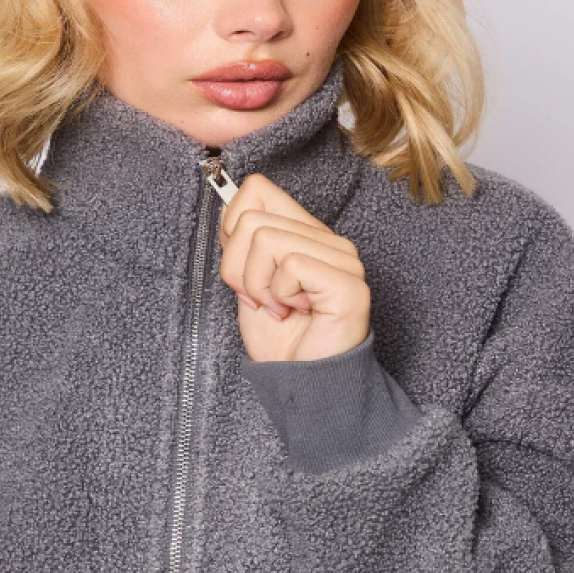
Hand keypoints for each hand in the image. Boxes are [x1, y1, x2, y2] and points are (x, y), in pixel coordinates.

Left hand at [218, 173, 370, 362]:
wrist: (301, 383)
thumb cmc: (278, 336)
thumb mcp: (245, 280)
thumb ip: (239, 241)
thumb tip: (225, 203)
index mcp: (304, 232)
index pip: (257, 189)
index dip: (232, 225)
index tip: (240, 266)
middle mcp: (327, 239)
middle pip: (251, 220)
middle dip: (238, 269)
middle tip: (259, 299)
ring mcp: (342, 259)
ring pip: (265, 239)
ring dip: (257, 285)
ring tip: (276, 307)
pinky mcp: (347, 283)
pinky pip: (290, 264)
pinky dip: (278, 295)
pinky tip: (292, 312)